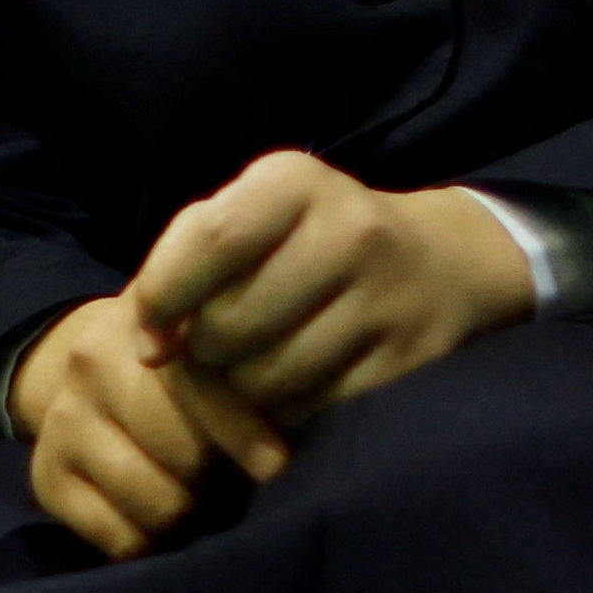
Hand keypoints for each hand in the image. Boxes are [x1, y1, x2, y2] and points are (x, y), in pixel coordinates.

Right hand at [9, 291, 285, 560]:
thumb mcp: (224, 351)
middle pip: (182, 452)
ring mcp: (63, 416)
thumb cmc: (195, 370)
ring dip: (190, 512)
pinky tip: (160, 516)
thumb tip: (284, 454)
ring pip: (156, 501)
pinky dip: (153, 541)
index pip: (198, 382)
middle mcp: (93, 357)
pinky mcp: (45, 475)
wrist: (101, 374)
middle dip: (219, 474)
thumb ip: (257, 379)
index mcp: (149, 314)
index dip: (243, 431)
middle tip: (231, 476)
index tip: (278, 467)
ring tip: (199, 496)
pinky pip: (121, 539)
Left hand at [125, 149, 535, 429]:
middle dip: (207, 349)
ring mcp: (386, 296)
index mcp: (296, 182)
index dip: (164, 298)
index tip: (155, 332)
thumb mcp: (251, 217)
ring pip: (267, 378)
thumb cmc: (310, 241)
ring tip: (264, 360)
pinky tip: (304, 380)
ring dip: (246, 387)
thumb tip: (149, 350)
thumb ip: (180, 263)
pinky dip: (291, 410)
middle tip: (226, 342)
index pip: (209, 241)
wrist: (443, 262)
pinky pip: (311, 409)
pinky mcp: (408, 359)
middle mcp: (350, 230)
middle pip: (230, 324)